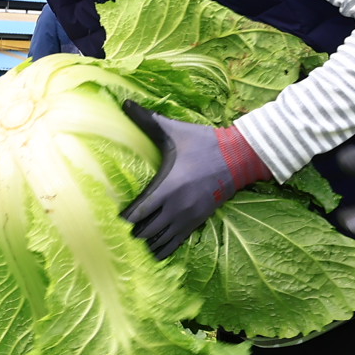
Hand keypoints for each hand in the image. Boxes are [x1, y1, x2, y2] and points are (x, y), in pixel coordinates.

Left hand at [119, 101, 268, 259]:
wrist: (240, 157)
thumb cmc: (203, 143)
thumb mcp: (174, 131)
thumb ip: (147, 120)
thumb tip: (124, 102)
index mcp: (167, 187)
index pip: (137, 213)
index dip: (123, 218)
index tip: (114, 215)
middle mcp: (176, 207)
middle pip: (145, 232)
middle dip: (132, 231)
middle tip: (123, 227)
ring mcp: (188, 217)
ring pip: (159, 241)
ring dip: (146, 241)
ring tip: (136, 239)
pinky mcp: (198, 222)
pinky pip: (176, 244)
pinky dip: (163, 249)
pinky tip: (153, 251)